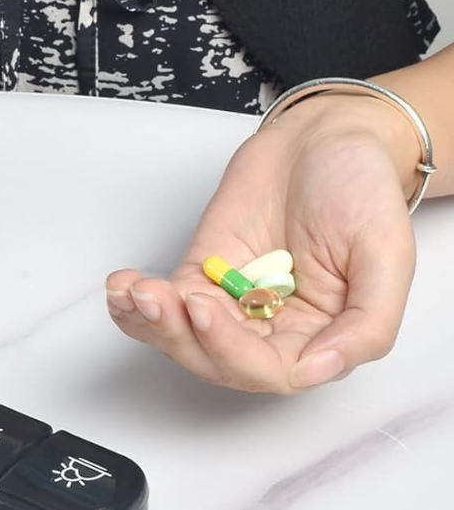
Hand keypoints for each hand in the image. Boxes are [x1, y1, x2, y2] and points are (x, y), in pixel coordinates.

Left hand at [105, 96, 419, 392]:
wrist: (324, 139)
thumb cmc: (362, 191)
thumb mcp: (388, 255)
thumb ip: (368, 323)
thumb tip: (318, 369)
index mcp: (320, 337)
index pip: (269, 370)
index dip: (231, 350)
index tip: (205, 308)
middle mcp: (273, 329)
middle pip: (216, 360)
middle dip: (180, 336)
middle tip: (159, 299)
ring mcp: (233, 302)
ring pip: (184, 337)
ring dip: (150, 324)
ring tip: (133, 292)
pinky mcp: (203, 273)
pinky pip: (166, 302)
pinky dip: (136, 304)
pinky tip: (121, 288)